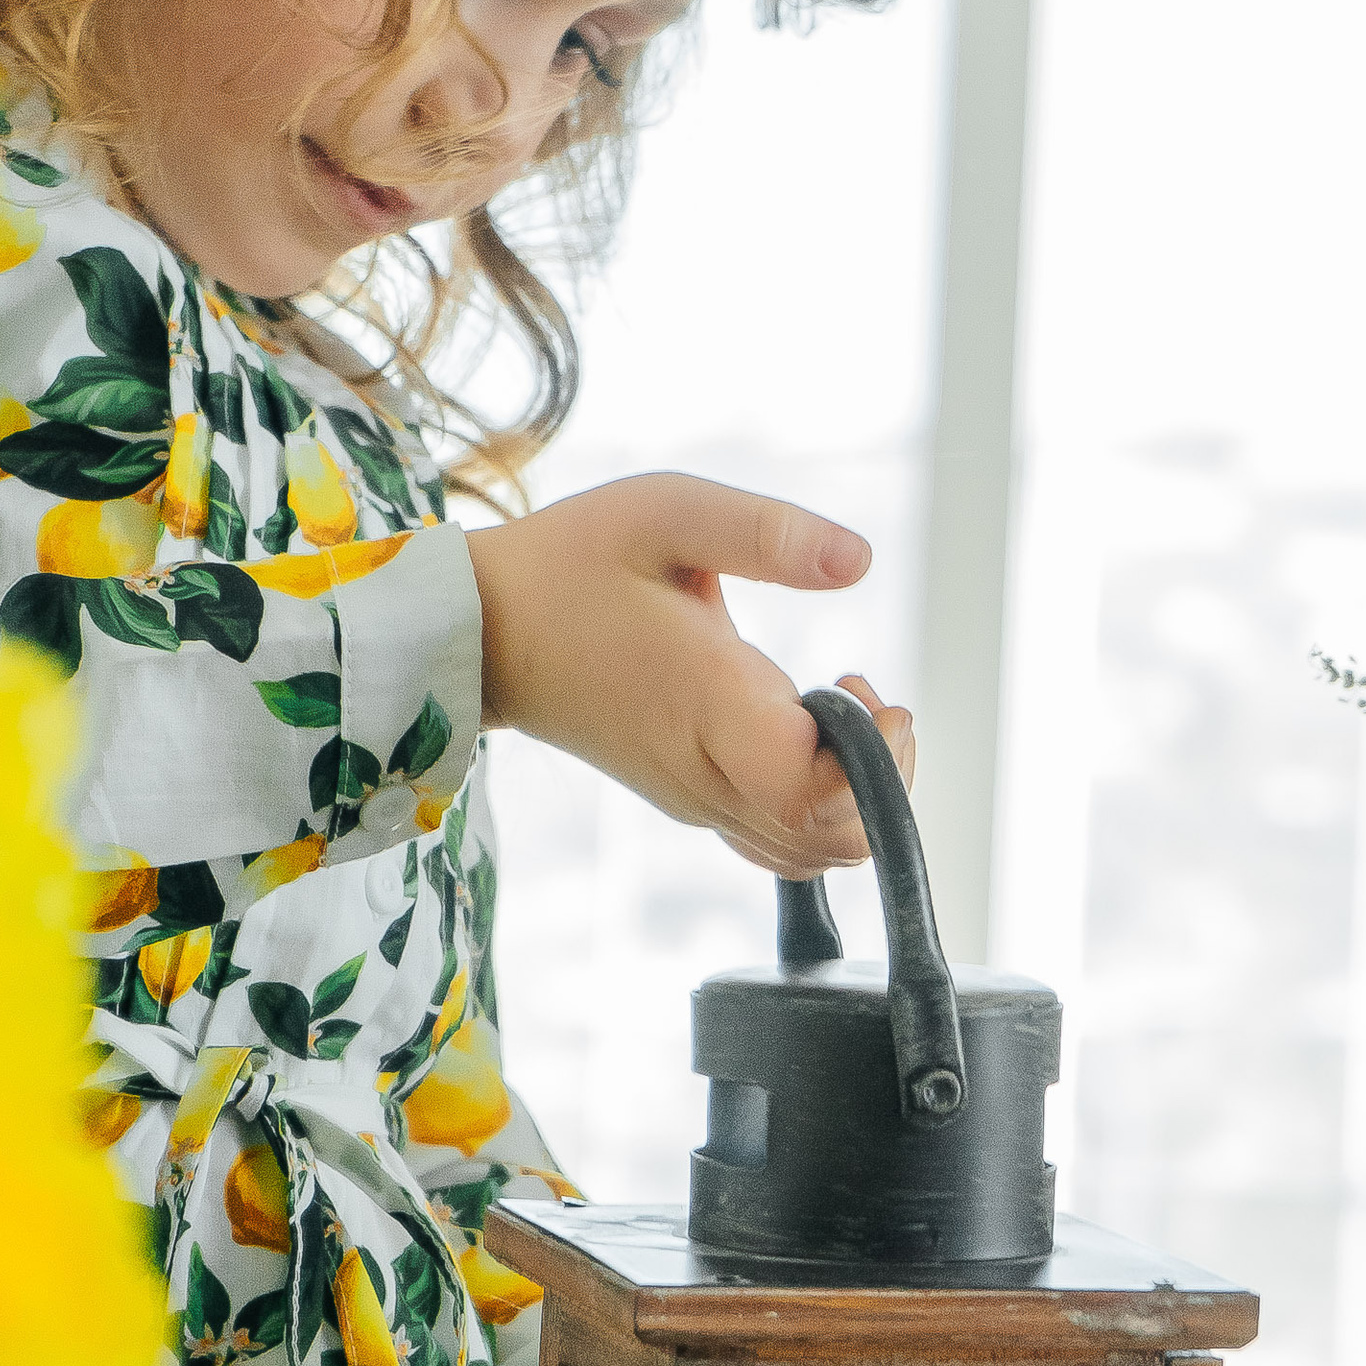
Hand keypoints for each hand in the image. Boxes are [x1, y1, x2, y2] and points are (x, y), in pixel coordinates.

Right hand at [463, 472, 917, 872]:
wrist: (484, 630)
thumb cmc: (572, 564)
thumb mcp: (665, 512)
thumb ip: (766, 534)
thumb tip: (858, 559)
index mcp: (703, 703)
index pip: (808, 791)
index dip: (869, 761)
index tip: (871, 689)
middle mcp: (701, 771)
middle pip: (826, 838)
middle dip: (881, 776)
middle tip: (865, 693)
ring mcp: (693, 798)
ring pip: (808, 852)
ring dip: (855, 796)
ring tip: (839, 709)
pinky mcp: (689, 801)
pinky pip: (777, 841)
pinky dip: (819, 809)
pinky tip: (808, 736)